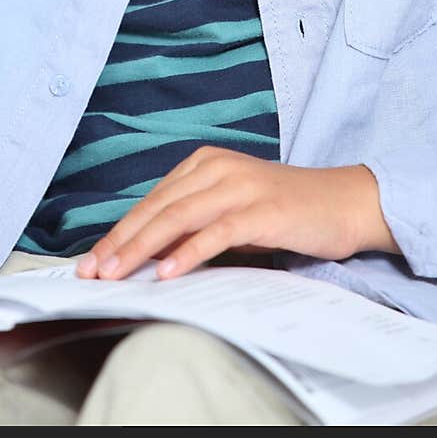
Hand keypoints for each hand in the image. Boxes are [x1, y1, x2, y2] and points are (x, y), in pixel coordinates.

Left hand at [73, 148, 395, 281]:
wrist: (345, 203)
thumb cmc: (285, 212)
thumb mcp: (231, 210)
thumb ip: (193, 222)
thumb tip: (145, 255)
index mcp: (206, 162)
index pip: (152, 201)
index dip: (119, 232)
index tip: (91, 262)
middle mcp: (219, 167)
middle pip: (158, 208)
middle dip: (121, 243)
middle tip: (92, 273)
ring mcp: (241, 186)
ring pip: (178, 217)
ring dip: (143, 249)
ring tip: (117, 275)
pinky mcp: (263, 210)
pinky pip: (217, 232)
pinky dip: (188, 253)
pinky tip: (168, 273)